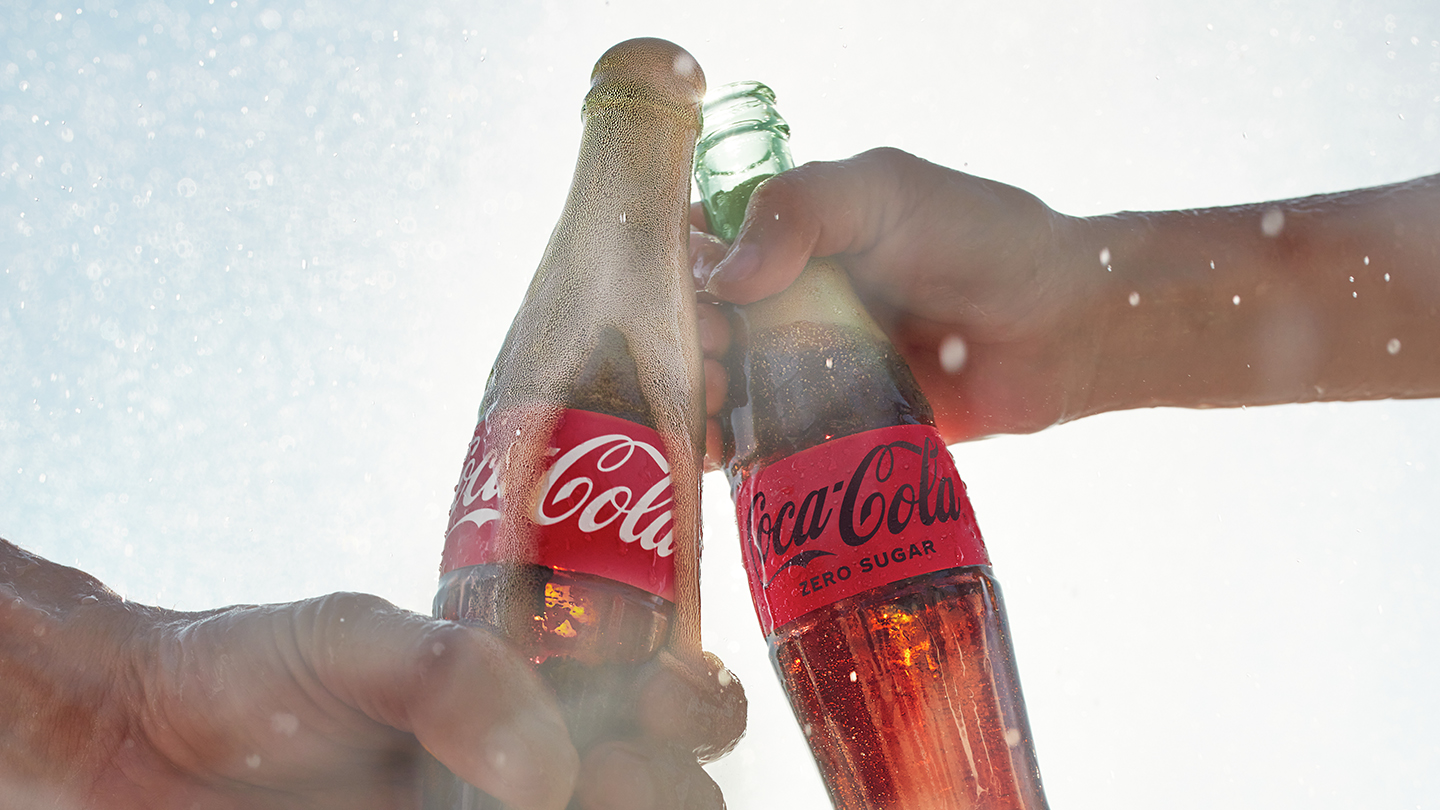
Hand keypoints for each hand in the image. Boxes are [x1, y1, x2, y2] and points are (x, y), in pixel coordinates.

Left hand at [1, 539, 740, 809]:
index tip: (678, 699)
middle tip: (616, 773)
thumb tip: (550, 768)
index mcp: (537, 688)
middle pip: (666, 792)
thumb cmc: (253, 669)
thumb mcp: (355, 638)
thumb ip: (454, 675)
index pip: (664, 698)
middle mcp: (536, 770)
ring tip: (568, 806)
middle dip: (670, 785)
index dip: (698, 704)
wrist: (139, 748)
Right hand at [692, 149, 1439, 443]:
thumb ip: (799, 210)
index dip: (673, 269)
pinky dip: (733, 448)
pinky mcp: (832, 426)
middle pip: (698, 322)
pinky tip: (719, 451)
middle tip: (706, 352)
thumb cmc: (981, 238)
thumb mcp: (883, 191)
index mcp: (790, 235)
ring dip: (700, 394)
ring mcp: (807, 366)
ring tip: (715, 401)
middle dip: (683, 338)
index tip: (676, 292)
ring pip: (721, 384)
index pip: (699, 246)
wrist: (1063, 328)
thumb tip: (726, 276)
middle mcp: (789, 300)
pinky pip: (766, 440)